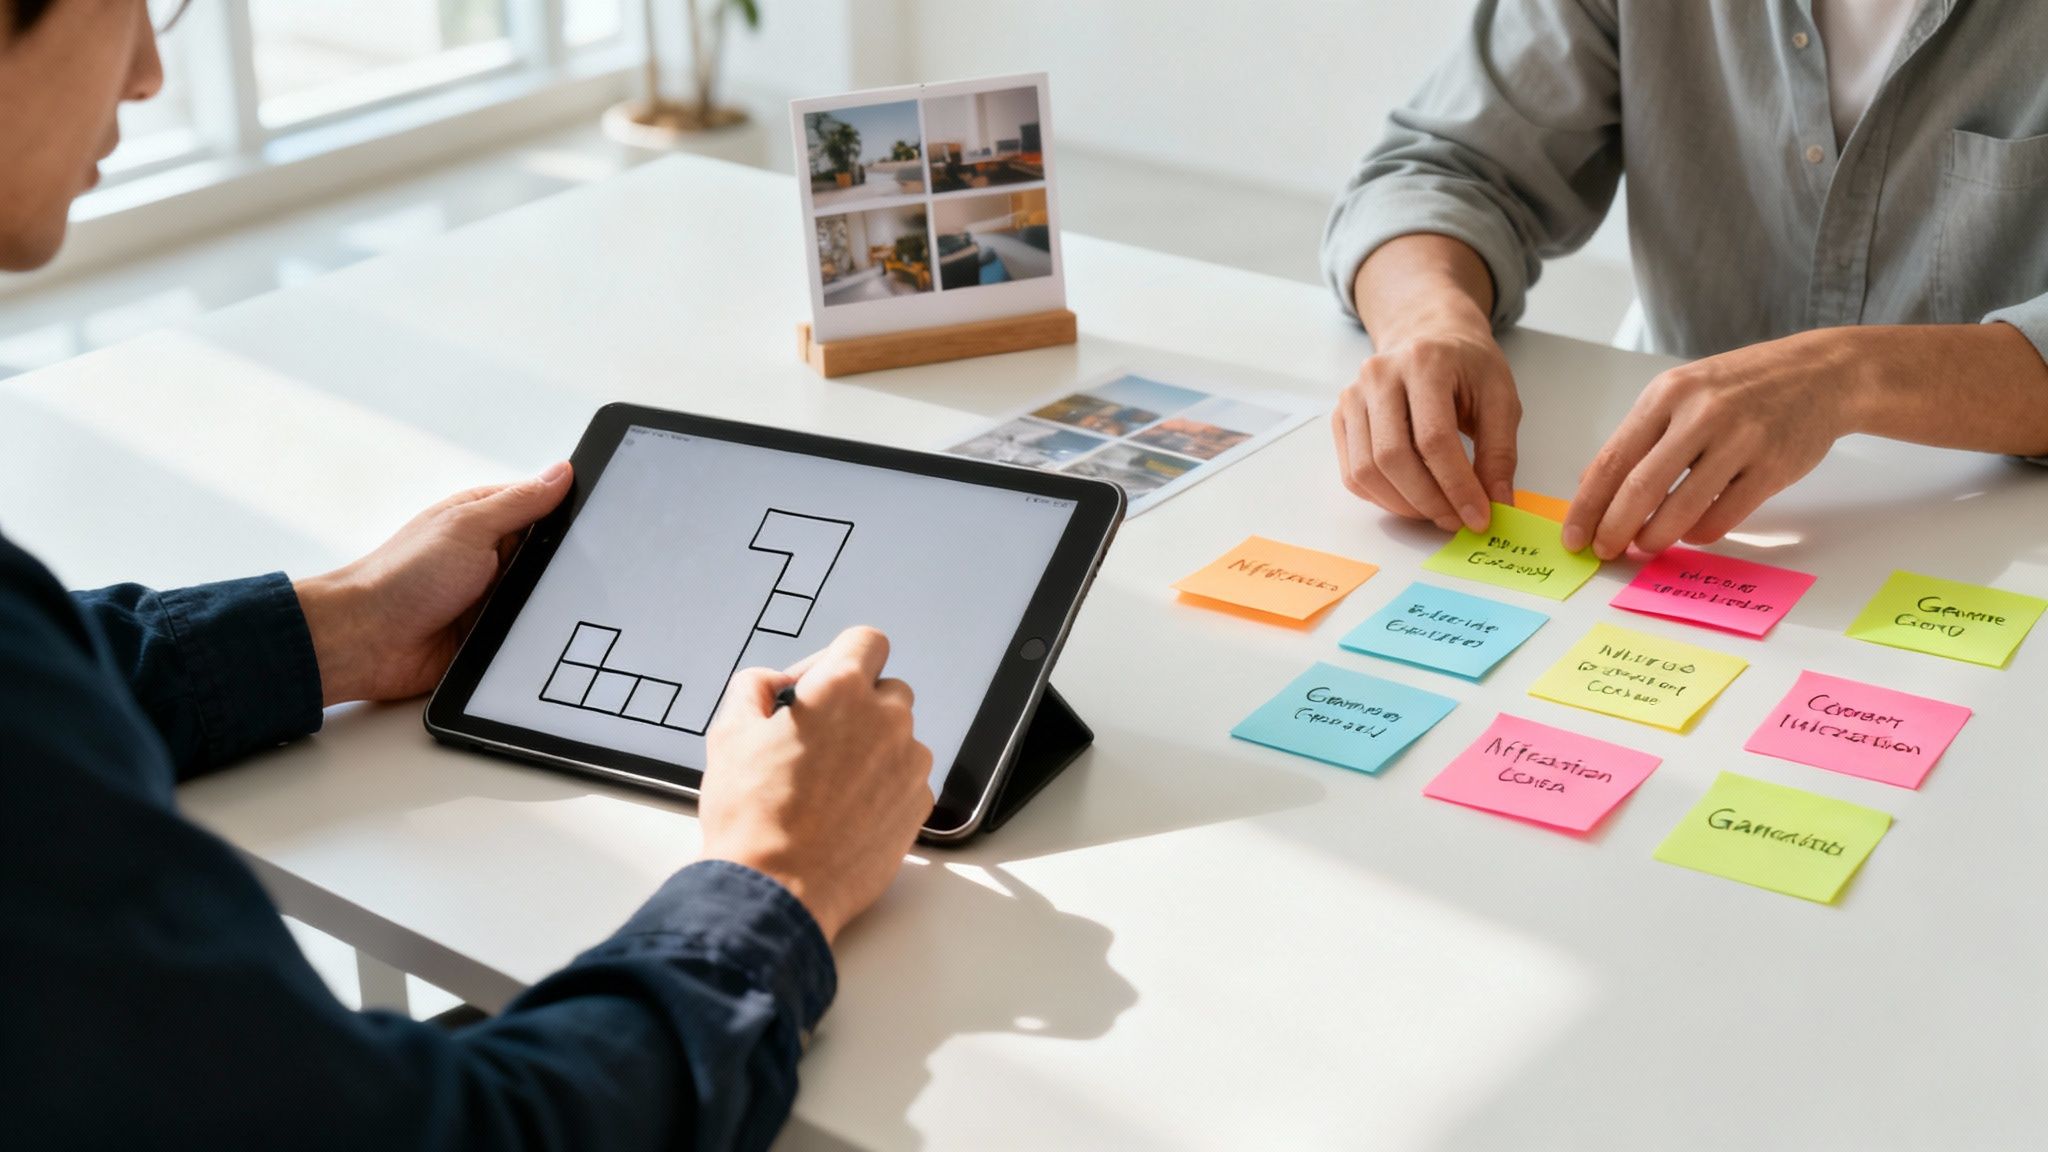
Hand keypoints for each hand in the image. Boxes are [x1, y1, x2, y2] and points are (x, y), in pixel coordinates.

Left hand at [294, 462, 573, 705]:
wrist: (366, 641)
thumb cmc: (402, 576)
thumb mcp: (469, 527)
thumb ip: (519, 502)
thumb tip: (561, 472)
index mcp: (486, 520)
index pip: (547, 509)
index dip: (576, 514)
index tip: (608, 519)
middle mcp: (492, 557)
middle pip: (552, 557)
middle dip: (567, 567)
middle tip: (590, 572)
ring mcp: (493, 597)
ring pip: (546, 598)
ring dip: (550, 604)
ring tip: (560, 606)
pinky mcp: (492, 636)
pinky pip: (531, 634)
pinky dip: (538, 636)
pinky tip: (547, 636)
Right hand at [699, 627, 933, 943]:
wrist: (777, 888)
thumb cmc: (752, 816)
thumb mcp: (729, 731)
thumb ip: (755, 687)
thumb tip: (774, 683)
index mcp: (842, 690)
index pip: (867, 641)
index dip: (841, 658)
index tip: (823, 684)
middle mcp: (887, 719)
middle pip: (886, 690)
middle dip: (856, 706)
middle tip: (817, 740)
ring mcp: (909, 764)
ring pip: (900, 737)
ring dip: (872, 748)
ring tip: (828, 784)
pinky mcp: (919, 804)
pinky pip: (907, 779)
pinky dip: (884, 787)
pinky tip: (846, 811)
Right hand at [1333, 319, 1521, 532]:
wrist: (1428, 335)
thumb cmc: (1467, 366)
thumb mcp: (1500, 397)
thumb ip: (1500, 451)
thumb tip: (1497, 504)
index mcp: (1424, 363)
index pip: (1434, 438)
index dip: (1457, 485)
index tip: (1479, 517)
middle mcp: (1379, 376)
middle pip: (1392, 457)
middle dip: (1428, 501)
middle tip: (1457, 521)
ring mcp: (1353, 396)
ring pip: (1366, 470)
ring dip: (1403, 505)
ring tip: (1437, 512)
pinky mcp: (1341, 416)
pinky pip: (1352, 473)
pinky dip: (1381, 497)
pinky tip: (1411, 498)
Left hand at [1564, 330, 1856, 558]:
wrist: (1823, 373)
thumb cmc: (1742, 386)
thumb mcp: (1683, 391)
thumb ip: (1640, 434)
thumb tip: (1591, 485)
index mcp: (1668, 394)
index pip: (1613, 459)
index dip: (1588, 505)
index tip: (1574, 537)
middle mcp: (1701, 414)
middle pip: (1641, 488)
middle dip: (1614, 529)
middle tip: (1603, 551)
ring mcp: (1740, 440)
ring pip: (1681, 509)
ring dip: (1655, 538)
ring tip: (1645, 546)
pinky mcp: (1772, 467)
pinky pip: (1724, 516)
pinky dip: (1700, 533)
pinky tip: (1692, 533)